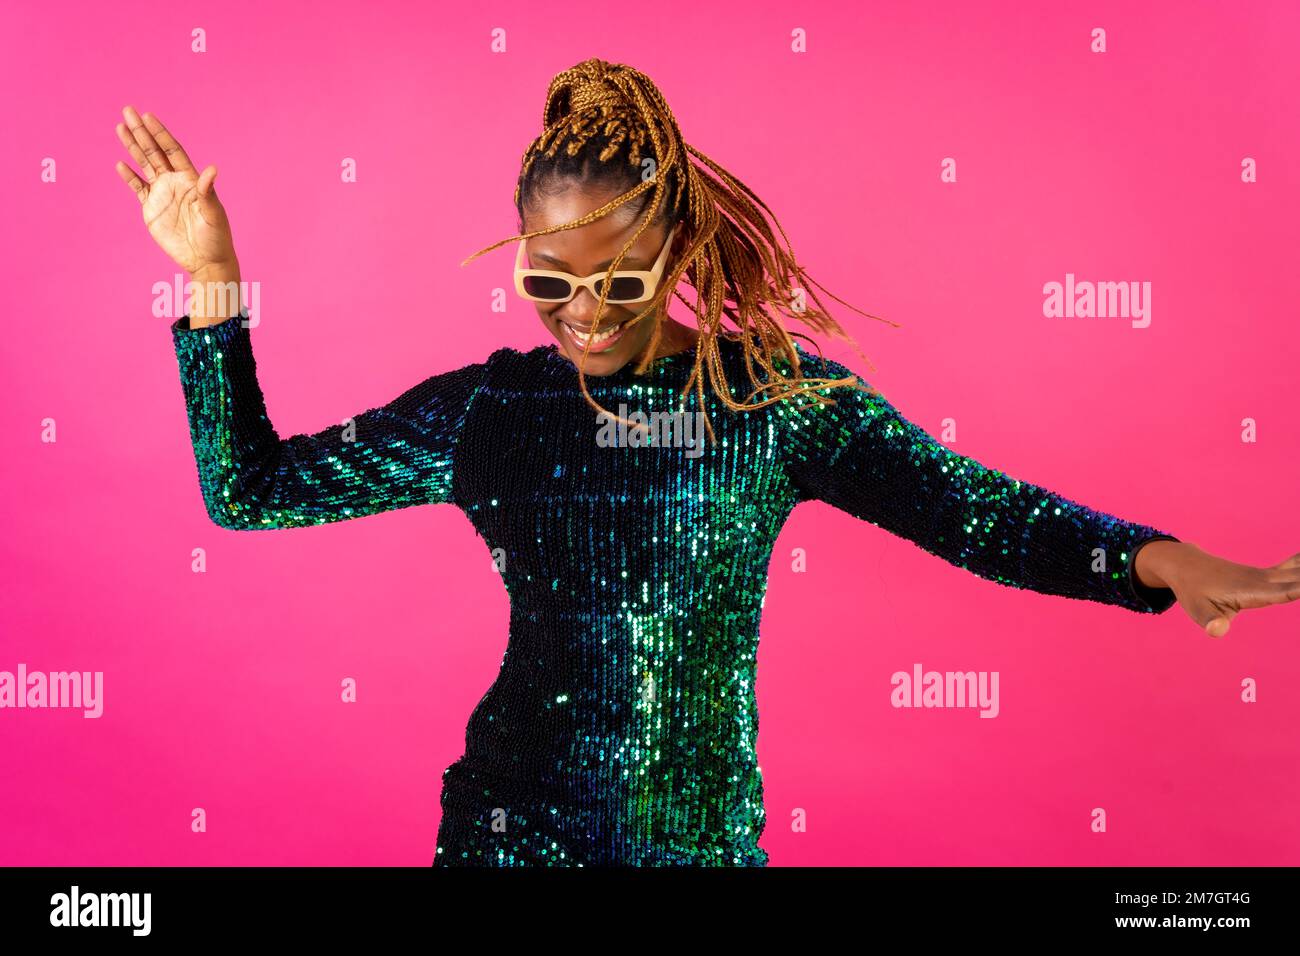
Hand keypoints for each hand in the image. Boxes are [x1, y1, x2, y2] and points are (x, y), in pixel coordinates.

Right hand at [114, 106, 236, 275]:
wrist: (205, 261)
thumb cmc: (216, 238)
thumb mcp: (214, 214)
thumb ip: (208, 192)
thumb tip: (212, 169)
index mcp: (190, 180)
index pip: (172, 151)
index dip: (161, 134)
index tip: (148, 116)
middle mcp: (175, 182)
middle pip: (154, 152)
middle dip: (141, 132)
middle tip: (127, 110)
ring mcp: (162, 194)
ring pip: (144, 164)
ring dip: (132, 146)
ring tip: (120, 127)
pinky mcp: (151, 208)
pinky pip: (138, 188)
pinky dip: (129, 176)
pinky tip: (120, 164)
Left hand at [1135, 540, 1299, 637]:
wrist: (1185, 565)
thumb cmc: (1192, 591)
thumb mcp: (1197, 611)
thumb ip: (1211, 622)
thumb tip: (1216, 632)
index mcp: (1255, 590)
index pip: (1291, 591)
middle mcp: (1265, 580)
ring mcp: (1267, 575)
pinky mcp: (1266, 575)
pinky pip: (1293, 569)